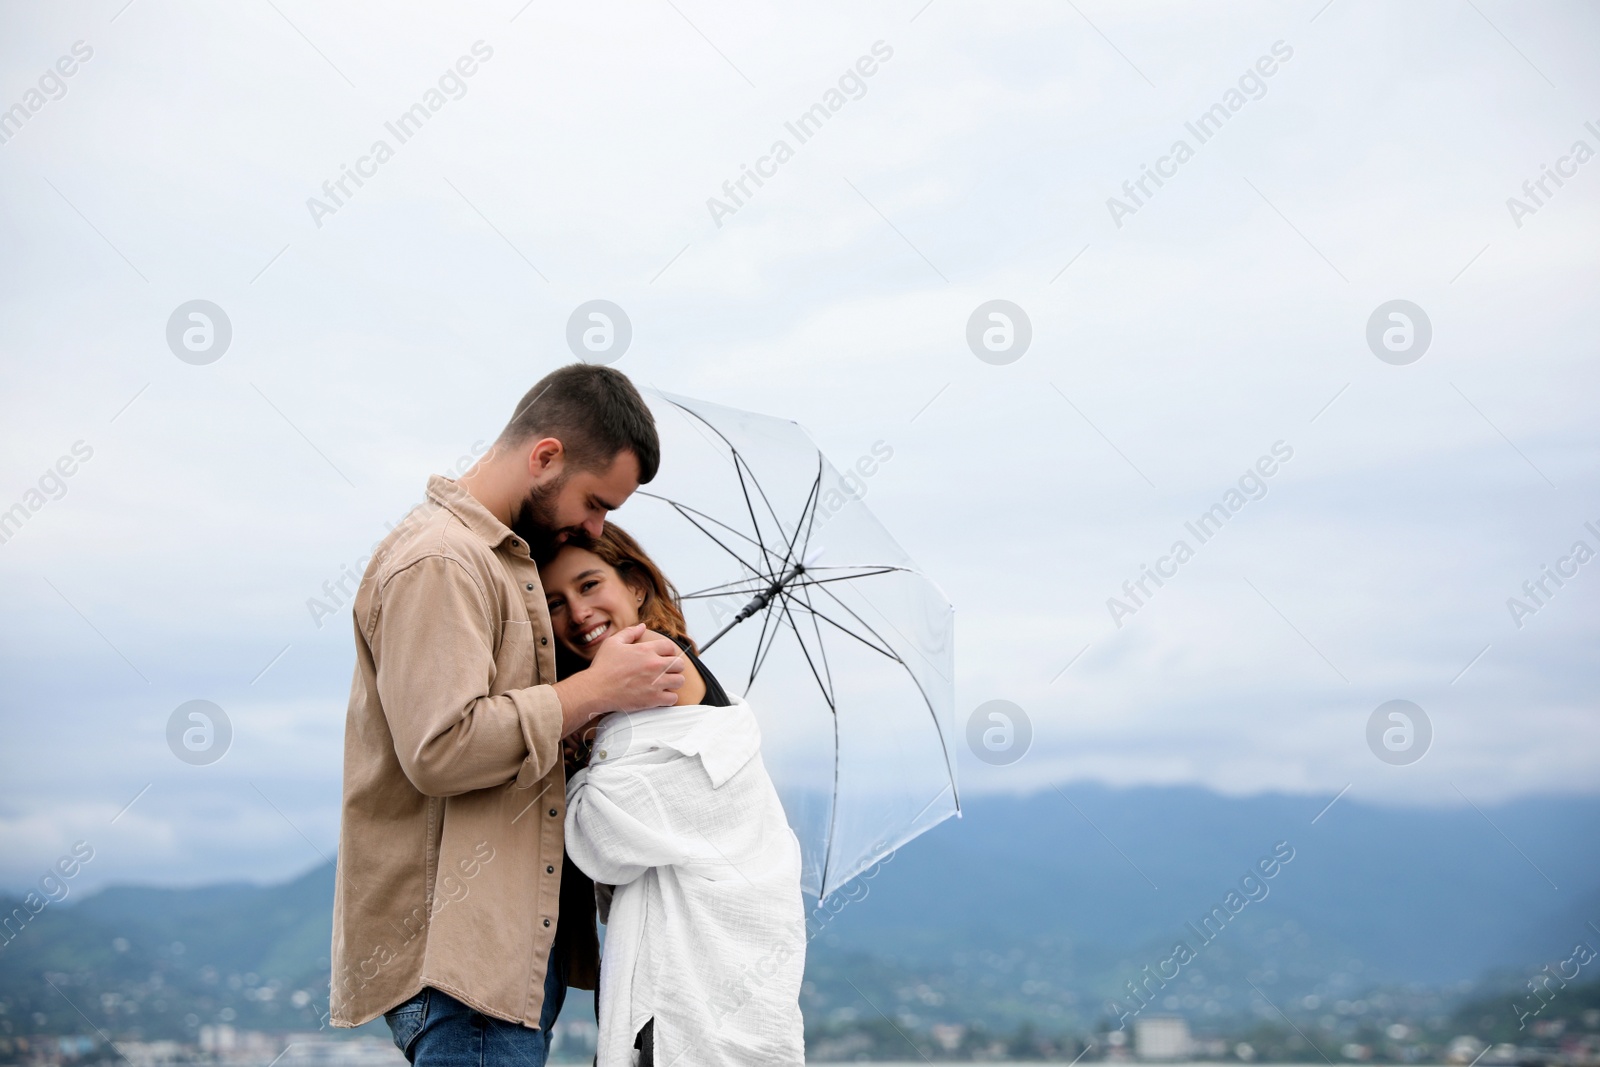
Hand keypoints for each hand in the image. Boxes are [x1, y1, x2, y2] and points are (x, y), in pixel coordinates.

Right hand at [554, 624, 684, 734]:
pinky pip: (673, 698)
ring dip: (674, 681)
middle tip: (666, 670)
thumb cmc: (603, 666)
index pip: (670, 647)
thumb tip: (642, 626)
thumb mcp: (613, 643)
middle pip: (679, 664)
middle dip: (674, 666)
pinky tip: (660, 695)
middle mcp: (654, 665)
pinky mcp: (653, 699)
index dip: (668, 651)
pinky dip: (669, 698)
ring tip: (665, 683)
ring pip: (679, 681)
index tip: (663, 657)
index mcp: (646, 650)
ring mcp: (656, 683)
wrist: (596, 689)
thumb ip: (630, 632)